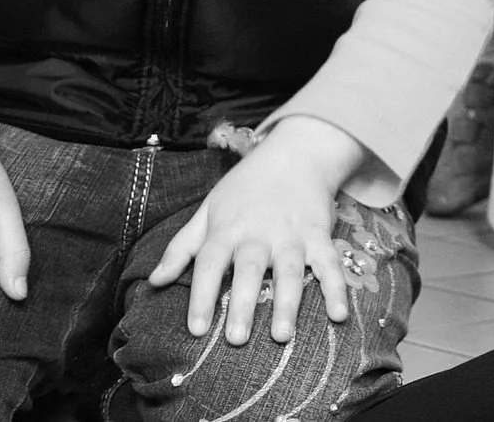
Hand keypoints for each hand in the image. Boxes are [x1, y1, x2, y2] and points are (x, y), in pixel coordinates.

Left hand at [147, 116, 363, 346]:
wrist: (297, 153)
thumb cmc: (245, 187)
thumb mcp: (208, 210)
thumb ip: (182, 247)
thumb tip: (154, 281)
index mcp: (227, 229)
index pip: (209, 264)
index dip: (201, 297)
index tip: (197, 329)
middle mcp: (258, 234)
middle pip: (248, 270)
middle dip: (242, 304)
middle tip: (236, 339)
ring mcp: (292, 235)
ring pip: (289, 271)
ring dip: (287, 303)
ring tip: (282, 335)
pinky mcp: (319, 235)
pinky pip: (329, 264)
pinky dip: (336, 289)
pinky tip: (338, 314)